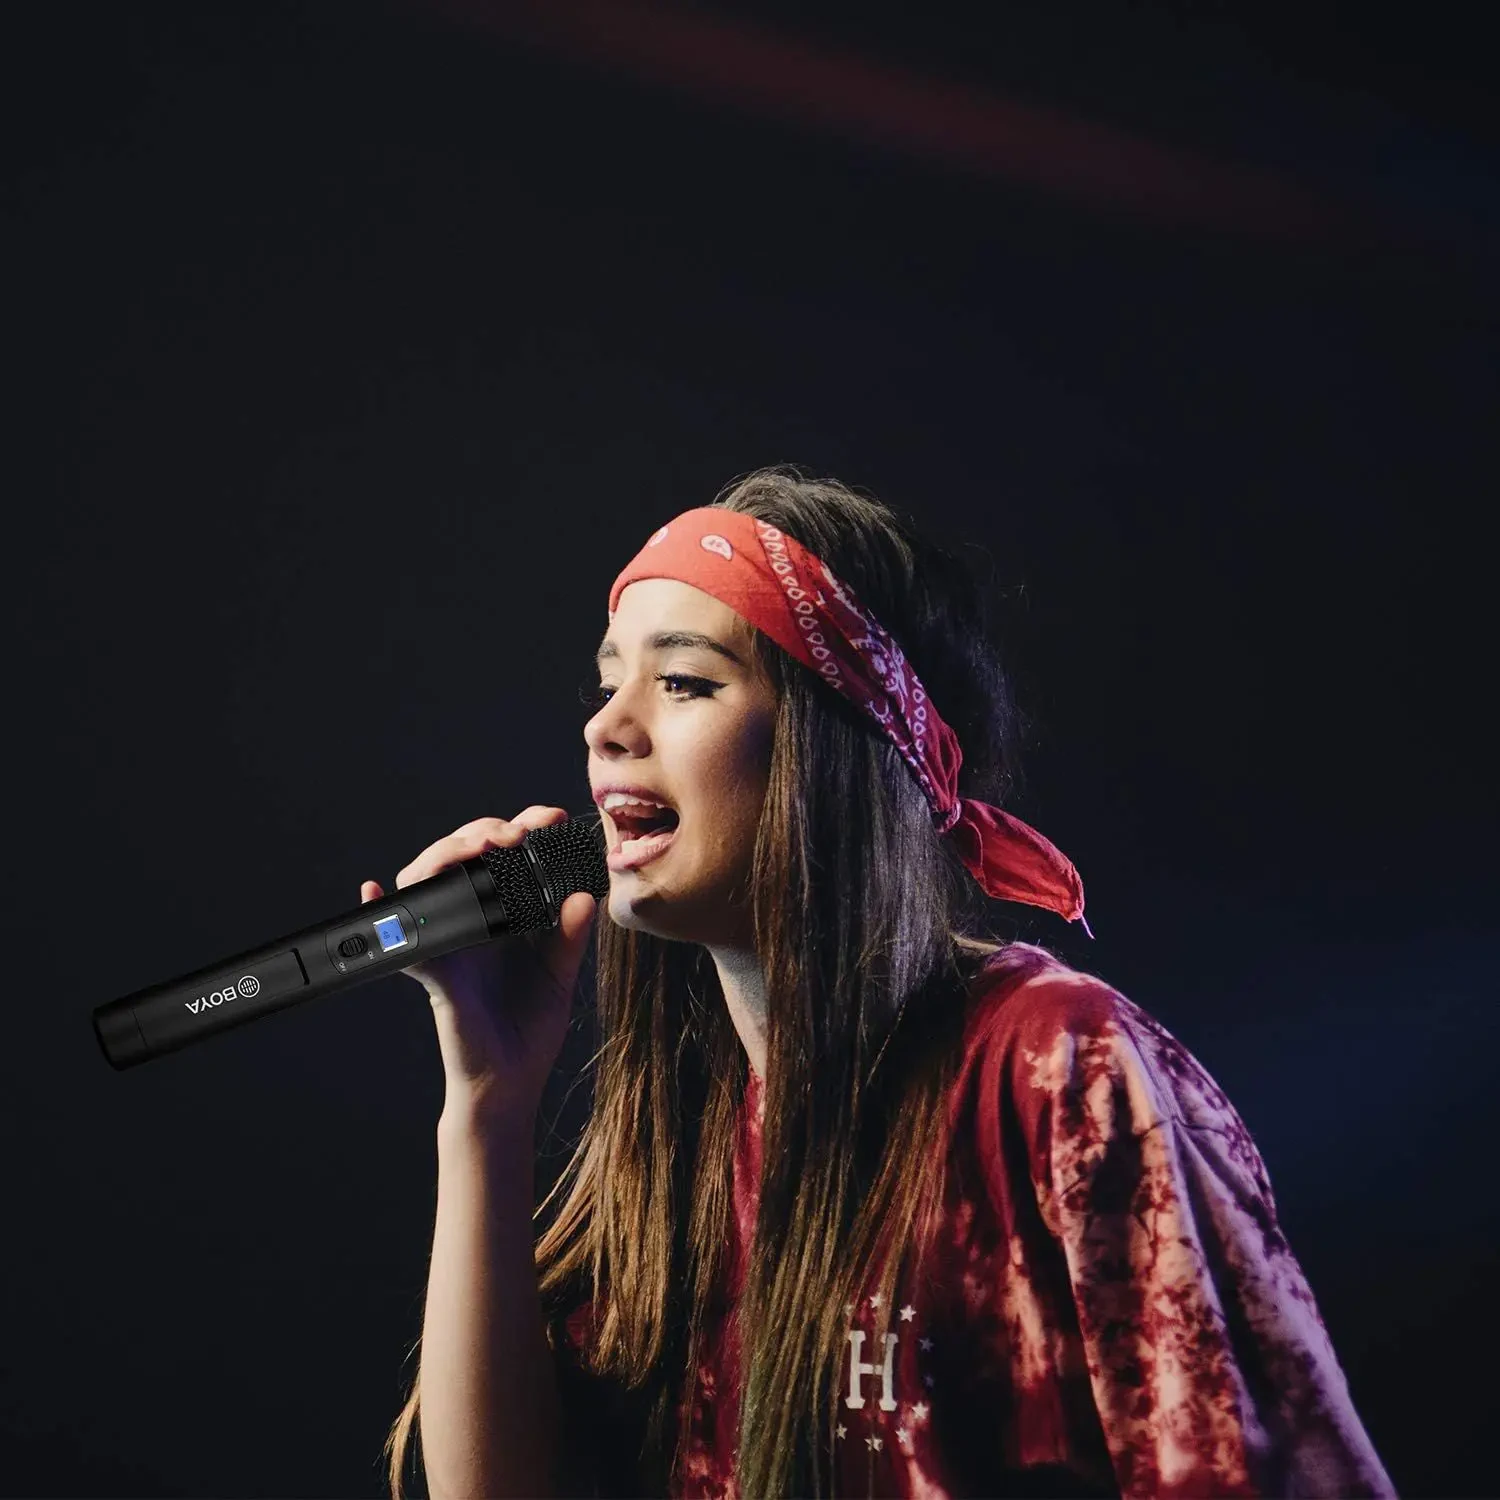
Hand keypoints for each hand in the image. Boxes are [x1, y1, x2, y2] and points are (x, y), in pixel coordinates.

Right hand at [362, 807, 598, 1123]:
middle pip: (463, 854)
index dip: (523, 828)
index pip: (506, 857)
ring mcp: (448, 941)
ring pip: (428, 879)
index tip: (553, 818)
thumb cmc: (530, 1028)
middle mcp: (472, 920)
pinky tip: (373, 888)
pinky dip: (381, 910)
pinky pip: (402, 939)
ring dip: (449, 852)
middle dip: (486, 831)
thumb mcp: (559, 975)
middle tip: (517, 833)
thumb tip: (583, 896)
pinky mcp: (433, 970)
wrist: (509, 1084)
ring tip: (481, 844)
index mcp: (504, 913)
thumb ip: (570, 937)